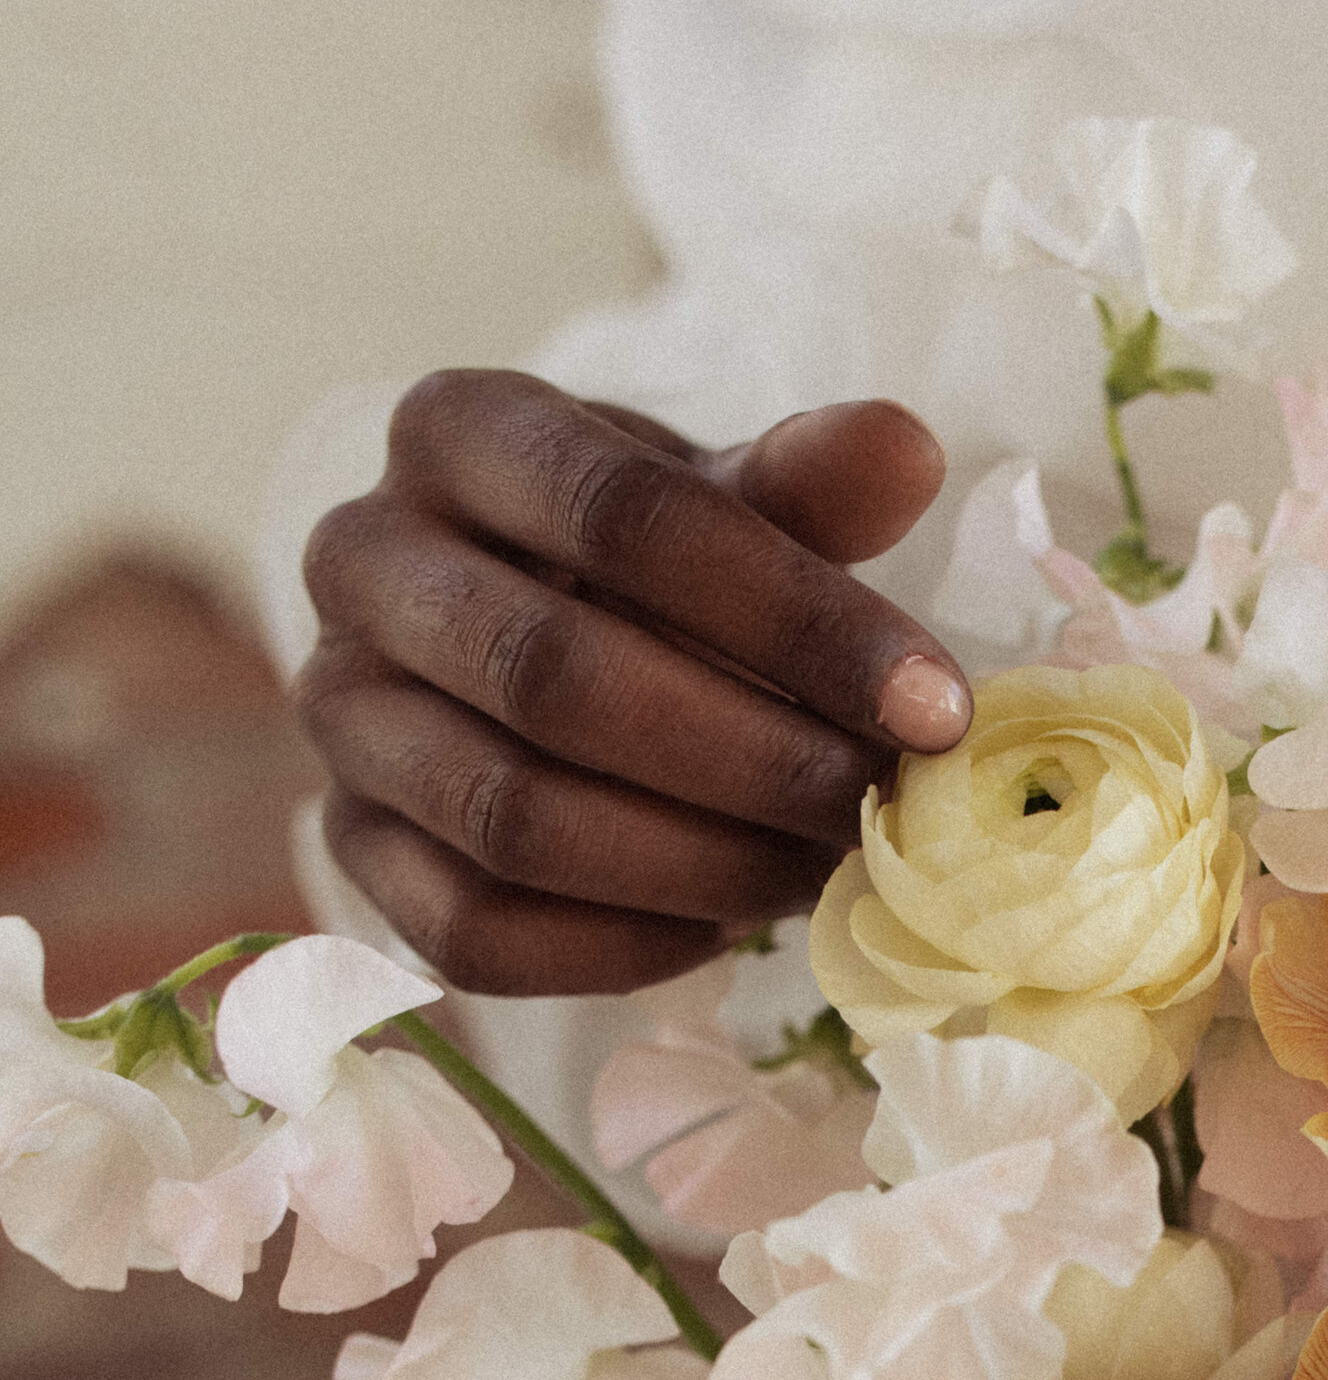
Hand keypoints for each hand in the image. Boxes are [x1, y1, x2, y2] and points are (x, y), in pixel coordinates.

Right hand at [294, 372, 971, 995]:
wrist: (547, 639)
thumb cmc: (658, 562)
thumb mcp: (736, 501)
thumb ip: (811, 483)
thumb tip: (906, 449)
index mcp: (461, 432)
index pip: (627, 519)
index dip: (796, 620)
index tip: (936, 707)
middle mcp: (361, 560)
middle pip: (556, 678)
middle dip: (751, 759)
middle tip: (883, 808)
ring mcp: (340, 713)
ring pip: (513, 817)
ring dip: (698, 865)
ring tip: (827, 871)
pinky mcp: (350, 846)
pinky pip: (476, 930)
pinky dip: (622, 946)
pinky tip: (729, 928)